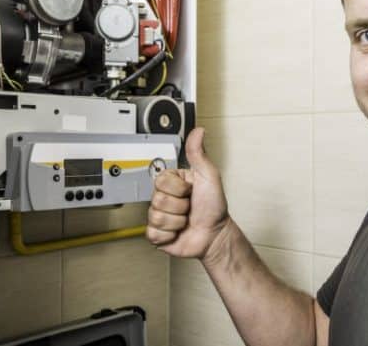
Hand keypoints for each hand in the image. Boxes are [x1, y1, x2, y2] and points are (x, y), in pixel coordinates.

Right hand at [146, 127, 230, 258]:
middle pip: (158, 199)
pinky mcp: (157, 234)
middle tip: (189, 206)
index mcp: (173, 182)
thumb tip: (198, 131)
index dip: (179, 188)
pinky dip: (169, 235)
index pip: (161, 180)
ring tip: (185, 219)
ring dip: (177, 221)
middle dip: (179, 206)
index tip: (190, 190)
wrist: (214, 235)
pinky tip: (178, 231)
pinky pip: (154, 233)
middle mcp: (164, 198)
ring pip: (157, 217)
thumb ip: (198, 154)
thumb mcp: (208, 176)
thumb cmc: (214, 206)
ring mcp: (160, 216)